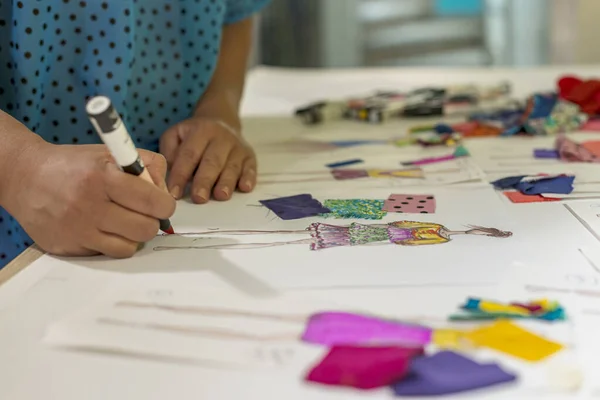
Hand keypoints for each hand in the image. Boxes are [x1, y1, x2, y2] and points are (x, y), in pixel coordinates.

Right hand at [4, 144, 175, 257]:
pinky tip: (103, 229)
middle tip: (144, 214)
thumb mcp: (112, 153)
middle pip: (145, 229)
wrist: (25, 176)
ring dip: (133, 236)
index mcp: (103, 177)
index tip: (162, 204)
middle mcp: (89, 205)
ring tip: (124, 222)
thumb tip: (166, 194)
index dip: (165, 205)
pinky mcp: (67, 247)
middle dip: (152, 222)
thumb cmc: (75, 165)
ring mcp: (77, 230)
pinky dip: (112, 244)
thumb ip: (148, 166)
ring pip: (129, 247)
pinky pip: (106, 254)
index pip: (152, 201)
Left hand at [160, 116, 256, 203]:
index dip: (181, 174)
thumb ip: (169, 152)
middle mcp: (221, 137)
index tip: (174, 194)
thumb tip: (169, 175)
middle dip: (205, 181)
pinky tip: (245, 187)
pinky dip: (249, 178)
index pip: (189, 155)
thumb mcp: (176, 134)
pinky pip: (251, 168)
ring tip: (221, 196)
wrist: (222, 122)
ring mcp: (238, 147)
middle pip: (212, 161)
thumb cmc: (194, 136)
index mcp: (201, 131)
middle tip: (199, 198)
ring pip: (232, 166)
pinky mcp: (250, 157)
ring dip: (227, 182)